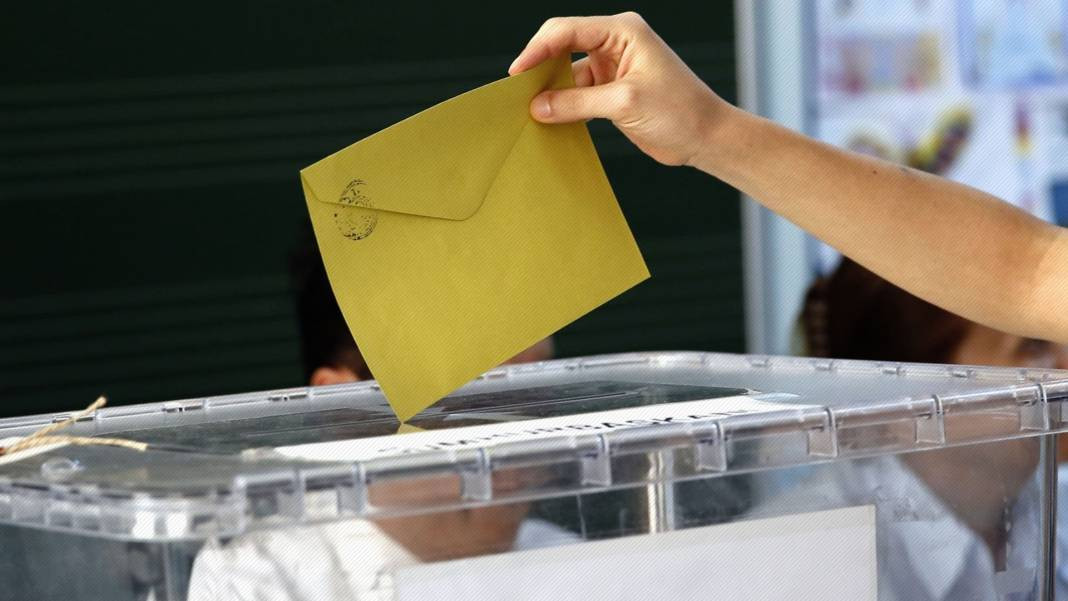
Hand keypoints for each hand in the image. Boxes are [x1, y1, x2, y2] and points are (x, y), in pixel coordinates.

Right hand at [509, 12, 729, 166]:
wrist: (706, 137)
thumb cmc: (680, 111)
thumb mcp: (624, 104)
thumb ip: (577, 103)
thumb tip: (539, 106)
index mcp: (622, 31)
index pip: (566, 31)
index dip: (537, 50)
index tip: (517, 74)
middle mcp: (615, 43)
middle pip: (562, 47)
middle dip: (540, 68)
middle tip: (518, 93)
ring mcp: (612, 68)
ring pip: (567, 74)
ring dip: (551, 92)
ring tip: (531, 111)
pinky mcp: (612, 92)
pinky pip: (577, 94)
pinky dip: (564, 107)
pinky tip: (550, 121)